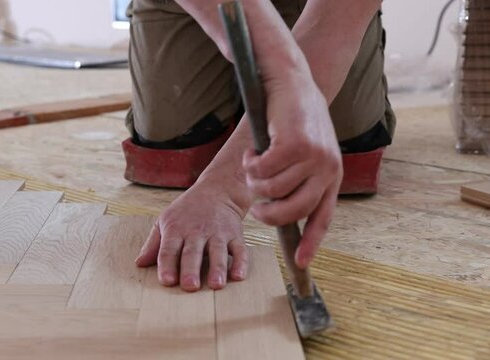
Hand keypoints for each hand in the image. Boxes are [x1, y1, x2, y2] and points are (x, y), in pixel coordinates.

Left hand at [135, 179, 249, 291]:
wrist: (217, 190)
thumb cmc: (187, 211)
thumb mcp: (165, 221)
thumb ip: (153, 244)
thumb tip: (139, 264)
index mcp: (176, 230)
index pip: (169, 249)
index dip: (167, 265)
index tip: (167, 280)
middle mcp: (197, 231)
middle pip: (192, 252)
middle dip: (191, 269)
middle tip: (190, 286)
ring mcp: (218, 233)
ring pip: (217, 251)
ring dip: (217, 268)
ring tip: (216, 285)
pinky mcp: (235, 235)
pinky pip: (239, 250)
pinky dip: (240, 263)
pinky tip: (238, 276)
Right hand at [243, 76, 341, 268]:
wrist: (291, 81)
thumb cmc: (292, 118)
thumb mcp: (303, 151)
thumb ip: (297, 178)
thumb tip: (277, 208)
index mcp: (331, 175)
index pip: (322, 216)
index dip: (311, 242)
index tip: (299, 263)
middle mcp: (327, 168)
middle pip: (292, 210)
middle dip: (267, 213)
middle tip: (255, 206)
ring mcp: (314, 156)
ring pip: (272, 190)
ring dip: (254, 181)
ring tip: (253, 165)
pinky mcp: (296, 144)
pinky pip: (262, 171)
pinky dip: (250, 165)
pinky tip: (252, 153)